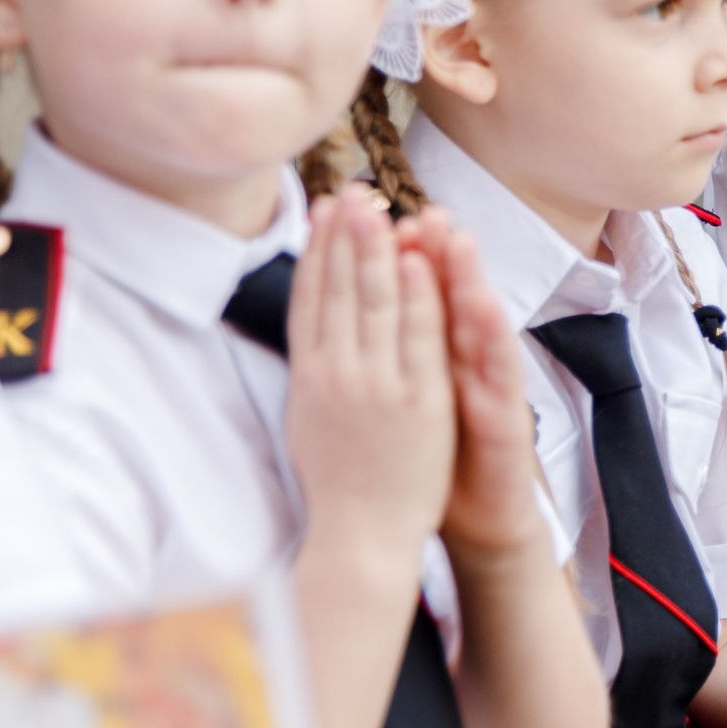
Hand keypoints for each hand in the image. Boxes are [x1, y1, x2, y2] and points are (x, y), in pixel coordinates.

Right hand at [286, 187, 454, 567]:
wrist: (360, 537)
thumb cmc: (338, 481)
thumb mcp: (309, 417)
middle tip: (351, 190)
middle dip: (345, 237)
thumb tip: (311, 324)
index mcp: (308, 378)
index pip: (310, 300)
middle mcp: (336, 375)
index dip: (316, 251)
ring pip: (374, 304)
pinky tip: (418, 259)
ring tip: (379, 207)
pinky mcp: (416, 400)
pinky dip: (417, 295)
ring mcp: (376, 386)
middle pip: (339, 292)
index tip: (322, 209)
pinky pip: (417, 337)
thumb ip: (314, 367)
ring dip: (377, 251)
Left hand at [401, 211, 547, 560]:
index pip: (411, 296)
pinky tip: (481, 308)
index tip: (370, 215)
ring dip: (470, 280)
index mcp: (430, 357)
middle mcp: (464, 363)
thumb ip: (392, 351)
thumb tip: (353, 308)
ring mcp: (490, 387)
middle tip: (420, 209)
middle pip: (448, 300)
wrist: (477, 518)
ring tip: (456, 239)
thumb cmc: (433, 460)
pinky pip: (501, 374)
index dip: (393, 255)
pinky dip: (491, 339)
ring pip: (480, 325)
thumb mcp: (407, 399)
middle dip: (433, 252)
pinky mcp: (509, 417)